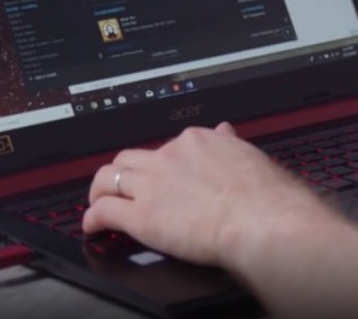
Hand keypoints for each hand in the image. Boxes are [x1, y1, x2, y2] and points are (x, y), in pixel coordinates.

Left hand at [83, 123, 342, 267]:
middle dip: (123, 172)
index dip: (161, 163)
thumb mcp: (249, 156)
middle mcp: (169, 156)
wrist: (259, 219)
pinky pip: (105, 211)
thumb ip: (231, 144)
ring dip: (100, 190)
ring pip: (109, 178)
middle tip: (123, 187)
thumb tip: (226, 131)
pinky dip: (94, 218)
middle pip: (130, 158)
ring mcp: (152, 184)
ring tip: (98, 201)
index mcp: (196, 142)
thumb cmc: (265, 196)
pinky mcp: (140, 215)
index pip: (168, 147)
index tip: (162, 175)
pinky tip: (93, 226)